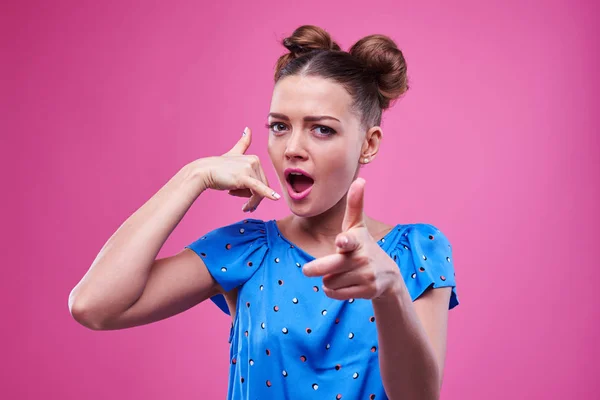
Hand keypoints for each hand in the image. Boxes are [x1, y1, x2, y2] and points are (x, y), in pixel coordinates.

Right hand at [191, 127, 280, 211]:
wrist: (204, 171)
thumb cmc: (218, 167)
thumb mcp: (233, 153)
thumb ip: (242, 143)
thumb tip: (248, 128)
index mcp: (254, 158)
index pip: (261, 180)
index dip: (256, 190)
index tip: (246, 196)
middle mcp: (254, 161)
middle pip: (262, 186)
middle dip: (250, 196)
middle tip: (235, 196)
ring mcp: (250, 168)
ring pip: (258, 191)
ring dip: (248, 200)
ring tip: (236, 198)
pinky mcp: (244, 177)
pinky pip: (258, 188)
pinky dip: (267, 194)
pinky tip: (275, 199)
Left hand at [302, 178, 399, 299]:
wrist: (387, 276)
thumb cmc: (363, 246)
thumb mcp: (358, 227)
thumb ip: (355, 205)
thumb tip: (360, 179)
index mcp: (358, 240)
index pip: (350, 240)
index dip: (345, 241)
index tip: (342, 241)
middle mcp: (362, 258)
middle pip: (332, 267)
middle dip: (317, 269)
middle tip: (306, 270)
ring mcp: (365, 276)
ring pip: (329, 281)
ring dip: (328, 279)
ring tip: (340, 273)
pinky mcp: (366, 291)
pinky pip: (334, 293)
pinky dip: (332, 290)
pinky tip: (342, 284)